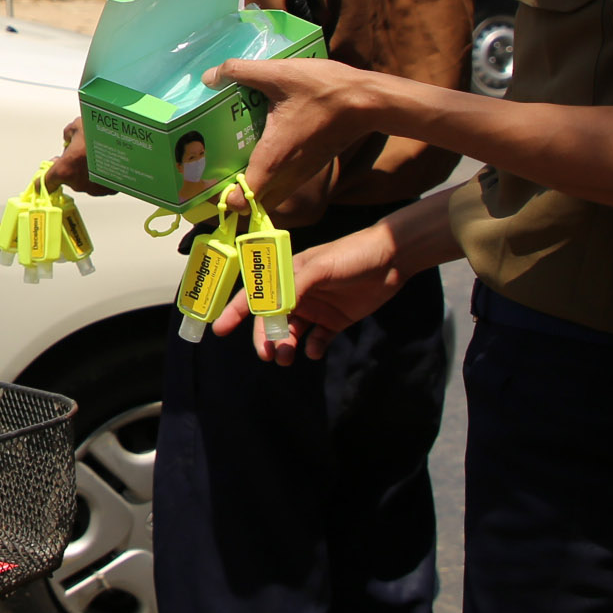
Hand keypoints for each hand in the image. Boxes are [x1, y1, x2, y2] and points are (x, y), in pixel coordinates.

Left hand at [46, 118, 115, 196]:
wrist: (129, 140)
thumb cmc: (100, 131)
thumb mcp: (78, 126)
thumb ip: (69, 135)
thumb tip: (68, 138)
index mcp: (65, 169)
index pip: (46, 183)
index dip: (42, 181)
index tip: (40, 181)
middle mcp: (79, 183)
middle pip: (68, 178)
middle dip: (72, 166)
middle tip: (80, 152)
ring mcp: (95, 188)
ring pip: (85, 180)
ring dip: (87, 170)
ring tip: (98, 153)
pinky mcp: (111, 189)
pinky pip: (101, 182)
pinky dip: (103, 174)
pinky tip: (109, 161)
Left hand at [213, 55, 390, 215]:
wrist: (368, 100)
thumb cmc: (323, 89)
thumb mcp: (277, 73)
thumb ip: (239, 71)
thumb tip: (209, 76)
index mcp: (273, 158)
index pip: (244, 200)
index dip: (223, 199)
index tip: (208, 185)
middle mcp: (287, 174)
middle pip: (255, 205)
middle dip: (234, 199)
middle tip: (214, 177)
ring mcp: (302, 174)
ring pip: (271, 197)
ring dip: (252, 190)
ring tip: (230, 166)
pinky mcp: (311, 167)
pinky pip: (284, 185)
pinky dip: (268, 181)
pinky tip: (257, 153)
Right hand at [213, 219, 407, 363]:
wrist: (392, 257)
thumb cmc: (350, 254)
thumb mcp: (319, 266)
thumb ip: (295, 287)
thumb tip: (272, 309)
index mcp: (288, 275)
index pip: (256, 294)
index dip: (235, 311)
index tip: (220, 330)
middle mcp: (298, 293)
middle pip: (272, 319)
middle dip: (266, 337)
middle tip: (268, 354)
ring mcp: (317, 307)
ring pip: (293, 332)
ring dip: (287, 345)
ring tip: (288, 357)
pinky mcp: (336, 320)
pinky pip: (318, 339)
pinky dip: (313, 347)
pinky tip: (314, 351)